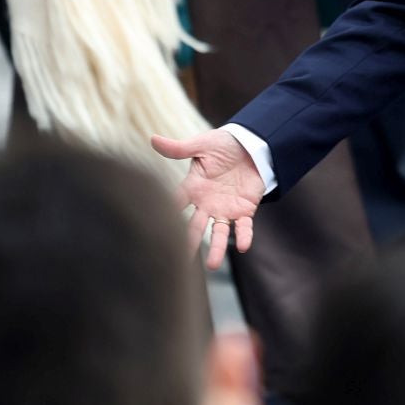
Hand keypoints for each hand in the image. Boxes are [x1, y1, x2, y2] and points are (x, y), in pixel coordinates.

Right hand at [151, 131, 264, 269]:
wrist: (252, 145)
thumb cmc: (224, 144)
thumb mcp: (202, 144)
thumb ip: (179, 148)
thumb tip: (153, 139)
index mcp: (193, 188)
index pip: (177, 203)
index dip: (168, 213)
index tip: (156, 229)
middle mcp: (206, 203)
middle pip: (196, 225)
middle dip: (189, 242)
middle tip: (181, 261)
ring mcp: (225, 208)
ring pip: (219, 232)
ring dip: (217, 248)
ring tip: (214, 266)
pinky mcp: (245, 209)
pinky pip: (244, 226)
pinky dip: (244, 236)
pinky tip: (244, 246)